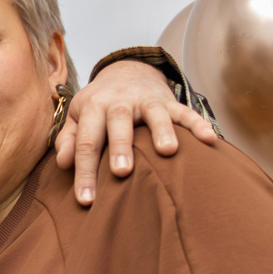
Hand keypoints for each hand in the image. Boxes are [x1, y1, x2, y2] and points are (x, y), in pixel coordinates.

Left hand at [56, 60, 218, 205]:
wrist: (126, 73)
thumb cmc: (97, 106)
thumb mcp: (77, 118)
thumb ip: (69, 140)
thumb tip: (63, 163)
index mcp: (93, 107)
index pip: (87, 143)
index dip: (85, 172)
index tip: (86, 200)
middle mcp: (119, 101)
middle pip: (119, 124)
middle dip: (120, 147)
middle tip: (121, 172)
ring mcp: (146, 100)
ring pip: (155, 114)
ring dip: (162, 131)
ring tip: (167, 152)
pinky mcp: (168, 101)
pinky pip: (185, 111)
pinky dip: (198, 124)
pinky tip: (209, 139)